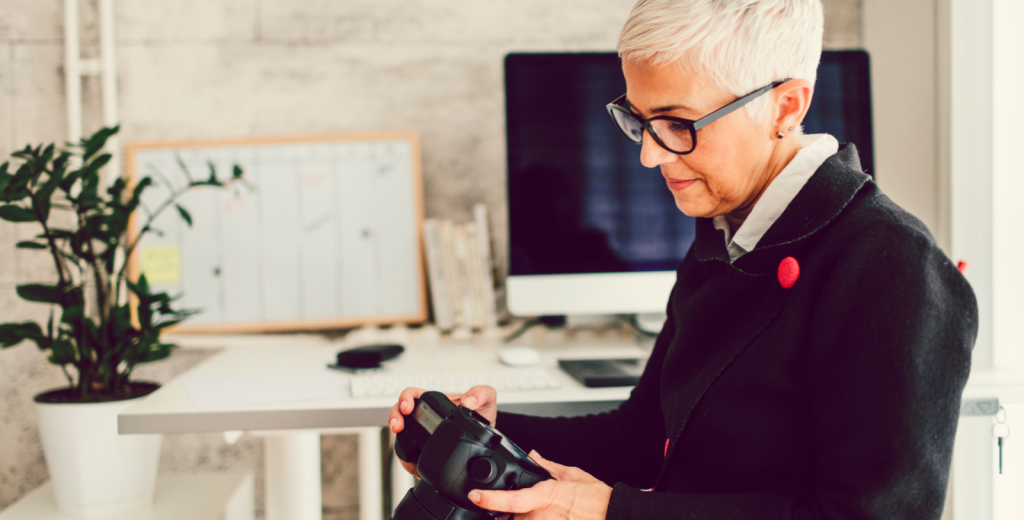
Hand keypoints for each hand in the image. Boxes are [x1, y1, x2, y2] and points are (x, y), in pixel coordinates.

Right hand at [387, 385, 498, 477]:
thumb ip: (480, 393)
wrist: (486, 440)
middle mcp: (425, 417)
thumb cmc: (482, 415)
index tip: (408, 406)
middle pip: (400, 413)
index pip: (412, 395)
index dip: (405, 398)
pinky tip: (410, 460)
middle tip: (398, 425)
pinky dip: (405, 457)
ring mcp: (423, 434)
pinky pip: (410, 454)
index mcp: (434, 402)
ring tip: (400, 439)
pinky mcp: (425, 452)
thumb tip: (469, 401)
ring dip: (397, 437)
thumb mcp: (486, 399)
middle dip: (394, 417)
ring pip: (402, 433)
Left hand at [468, 451, 611, 519]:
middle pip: (508, 519)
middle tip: (509, 509)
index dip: (489, 499)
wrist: (613, 514)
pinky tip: (545, 517)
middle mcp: (542, 517)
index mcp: (545, 497)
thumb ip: (549, 467)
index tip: (475, 496)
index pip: (511, 499)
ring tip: (541, 513)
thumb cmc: (596, 498)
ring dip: (519, 518)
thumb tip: (534, 455)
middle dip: (503, 516)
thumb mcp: (571, 475)